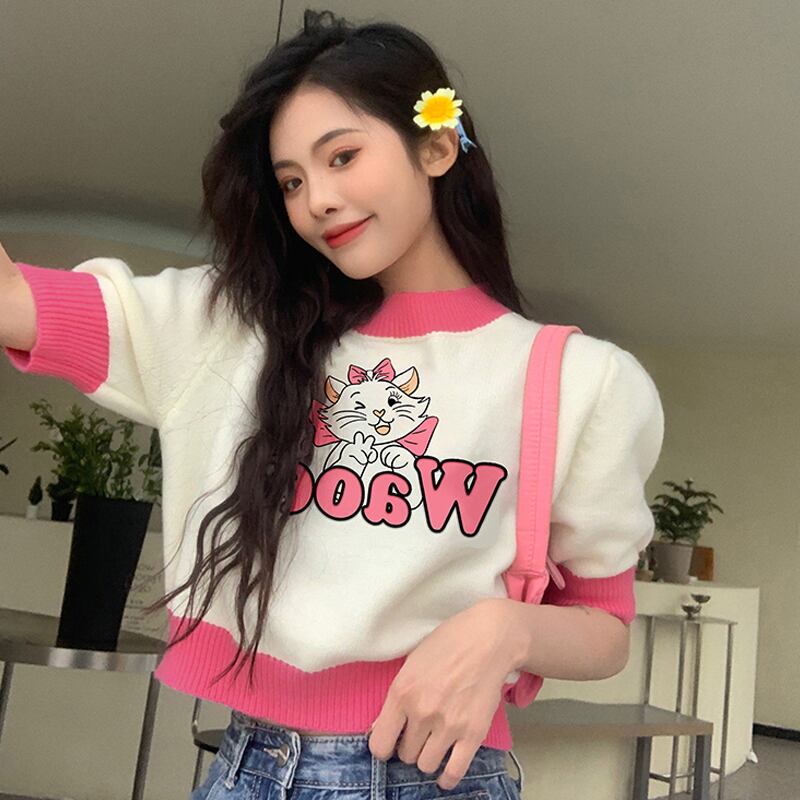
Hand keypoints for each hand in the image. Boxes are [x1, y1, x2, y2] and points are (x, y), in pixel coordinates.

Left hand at [367, 598, 518, 789]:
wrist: (488, 639)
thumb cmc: (448, 644)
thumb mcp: (412, 662)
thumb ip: (397, 696)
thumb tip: (382, 728)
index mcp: (402, 692)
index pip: (380, 744)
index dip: (383, 746)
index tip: (390, 742)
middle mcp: (422, 713)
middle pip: (405, 755)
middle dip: (410, 746)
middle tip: (419, 733)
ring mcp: (448, 725)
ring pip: (426, 765)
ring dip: (427, 757)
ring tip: (433, 743)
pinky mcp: (473, 734)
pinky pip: (454, 772)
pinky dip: (447, 778)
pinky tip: (444, 773)